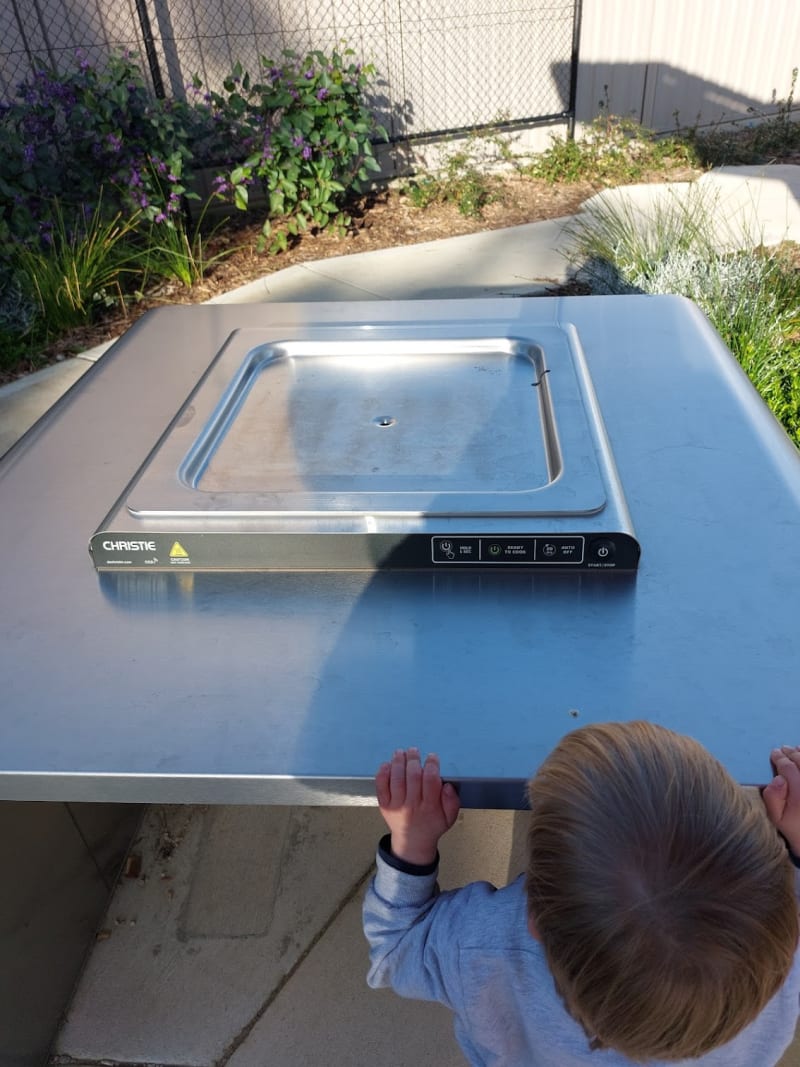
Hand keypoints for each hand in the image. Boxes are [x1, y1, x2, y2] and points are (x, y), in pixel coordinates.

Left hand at [375, 748, 460, 866]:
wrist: (412, 841)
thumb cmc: (432, 825)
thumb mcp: (449, 817)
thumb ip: (452, 801)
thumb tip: (447, 785)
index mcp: (429, 807)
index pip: (430, 781)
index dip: (431, 765)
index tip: (432, 757)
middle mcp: (411, 806)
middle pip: (412, 777)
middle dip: (413, 760)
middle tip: (414, 750)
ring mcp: (396, 805)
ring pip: (396, 779)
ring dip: (398, 762)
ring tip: (401, 752)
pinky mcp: (384, 805)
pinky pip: (381, 786)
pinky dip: (383, 773)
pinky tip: (387, 764)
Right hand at [762, 745, 799, 856]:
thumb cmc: (796, 832)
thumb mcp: (777, 819)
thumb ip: (773, 798)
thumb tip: (777, 778)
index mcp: (799, 792)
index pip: (788, 768)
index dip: (779, 758)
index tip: (774, 753)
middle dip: (790, 753)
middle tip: (783, 749)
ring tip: (795, 749)